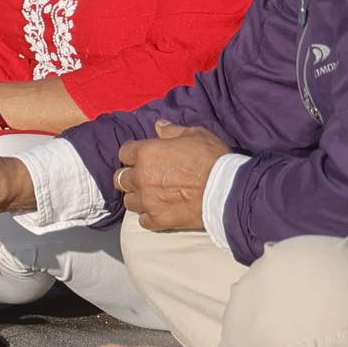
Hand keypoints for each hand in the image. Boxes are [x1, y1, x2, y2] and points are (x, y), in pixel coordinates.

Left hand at [113, 120, 231, 231]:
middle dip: (130, 176)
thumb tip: (158, 126)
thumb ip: (172, 131)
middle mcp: (141, 177)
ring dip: (138, 197)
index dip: (133, 154)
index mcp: (146, 153)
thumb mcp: (195, 134)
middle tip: (144, 177)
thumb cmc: (212, 159)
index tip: (142, 157)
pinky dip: (148, 216)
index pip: (124, 152)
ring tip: (151, 196)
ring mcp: (147, 201)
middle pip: (121, 178)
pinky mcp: (157, 220)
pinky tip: (159, 211)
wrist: (227, 190)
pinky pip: (142, 220)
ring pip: (129, 201)